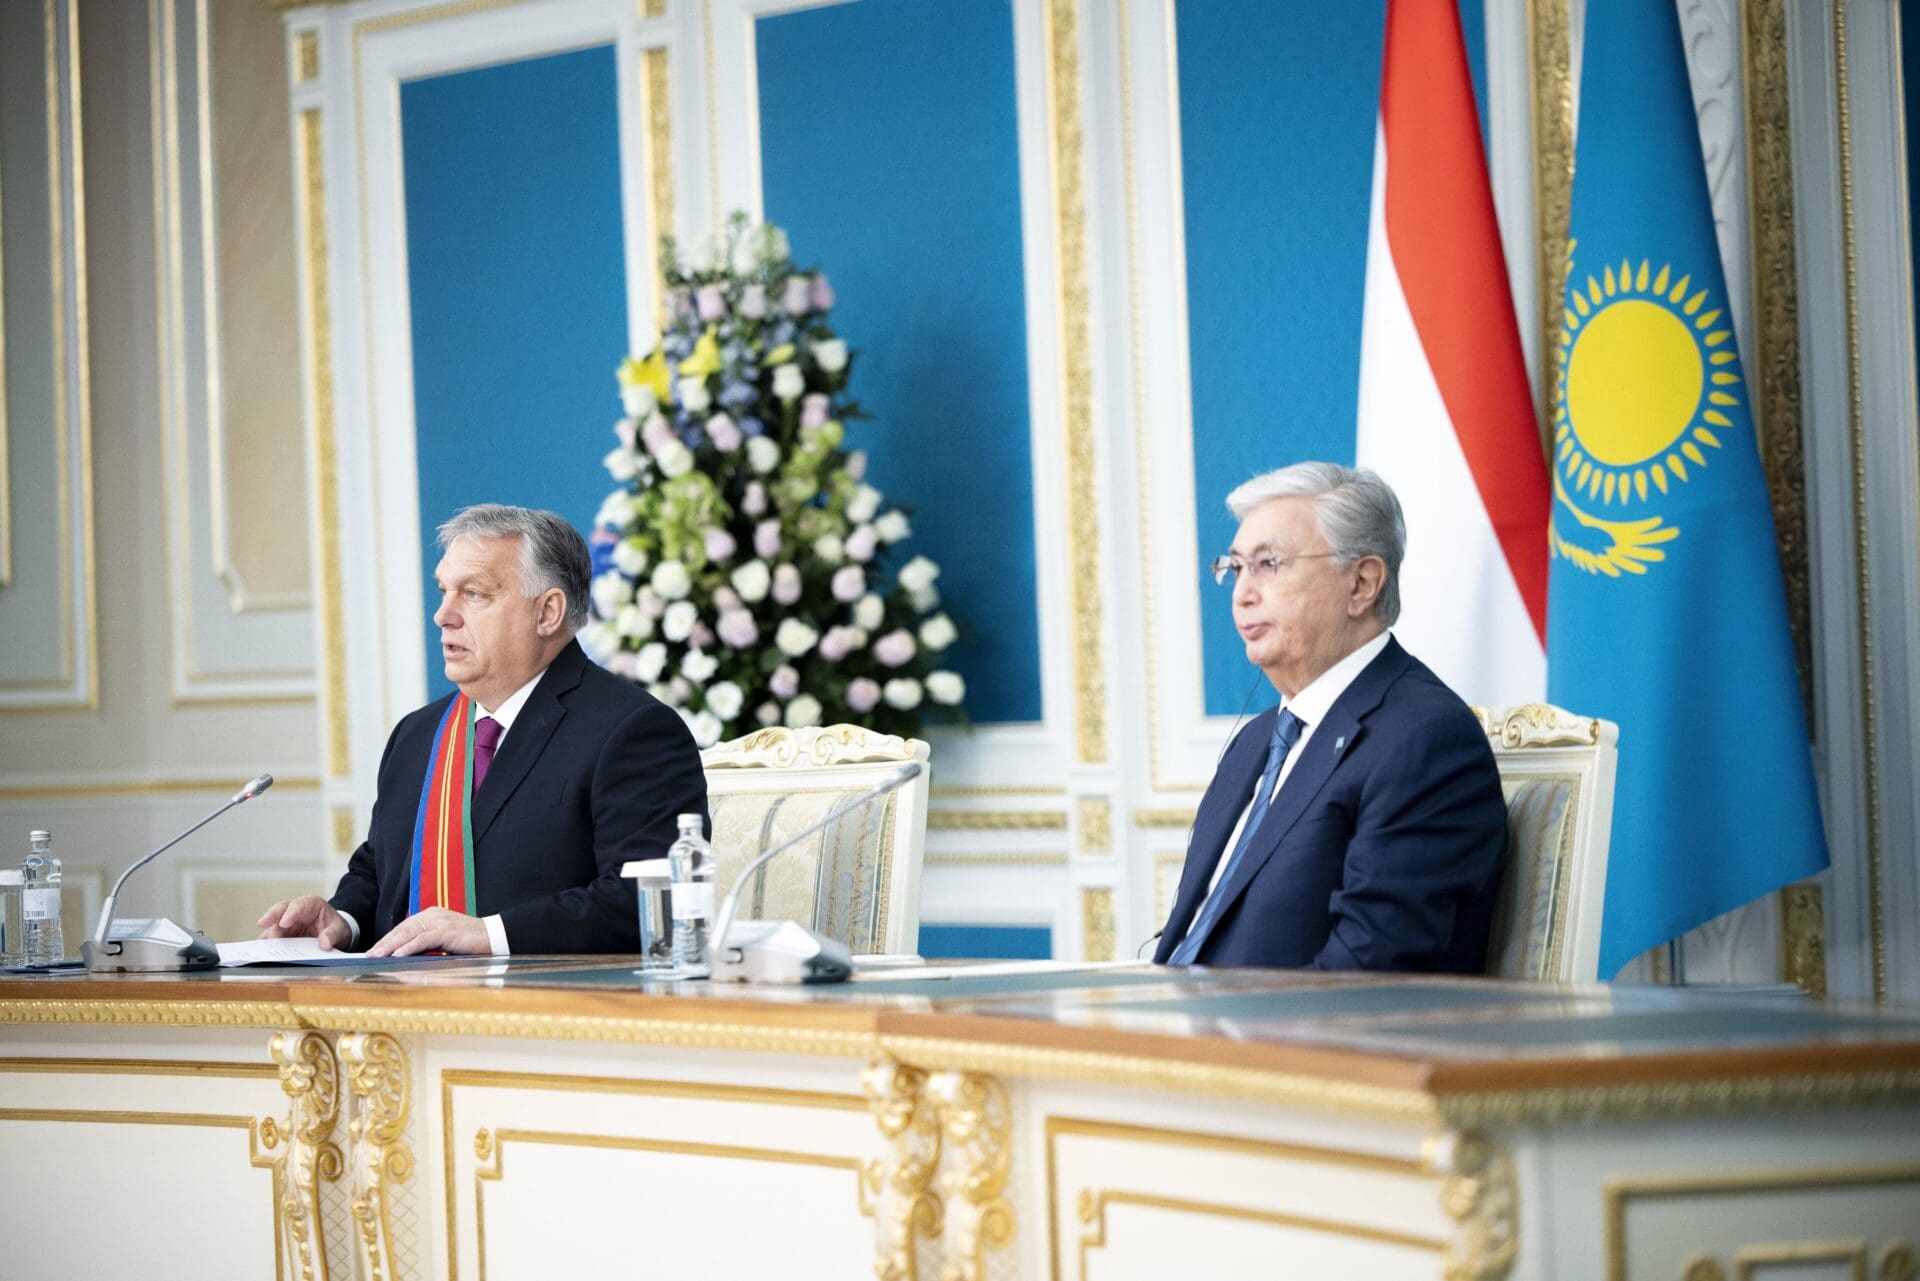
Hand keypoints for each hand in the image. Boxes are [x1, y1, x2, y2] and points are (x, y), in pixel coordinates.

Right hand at [257, 895, 351, 949]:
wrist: (334, 935)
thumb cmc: (335, 928)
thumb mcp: (340, 930)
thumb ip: (333, 934)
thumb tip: (325, 943)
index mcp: (311, 904)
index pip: (299, 905)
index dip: (290, 913)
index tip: (284, 923)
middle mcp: (296, 911)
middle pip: (280, 910)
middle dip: (271, 917)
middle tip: (263, 926)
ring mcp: (287, 924)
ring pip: (273, 926)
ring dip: (267, 935)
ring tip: (263, 946)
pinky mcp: (282, 936)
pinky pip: (271, 939)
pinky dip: (267, 946)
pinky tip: (263, 954)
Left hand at [367, 907, 490, 957]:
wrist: (494, 936)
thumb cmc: (471, 941)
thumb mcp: (445, 939)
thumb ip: (428, 942)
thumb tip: (407, 954)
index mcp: (432, 914)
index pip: (405, 926)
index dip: (389, 938)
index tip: (375, 949)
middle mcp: (434, 914)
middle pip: (403, 928)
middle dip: (385, 942)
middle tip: (370, 954)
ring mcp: (440, 921)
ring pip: (409, 933)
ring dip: (391, 945)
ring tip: (378, 955)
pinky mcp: (447, 931)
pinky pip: (423, 939)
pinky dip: (409, 947)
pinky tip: (398, 955)